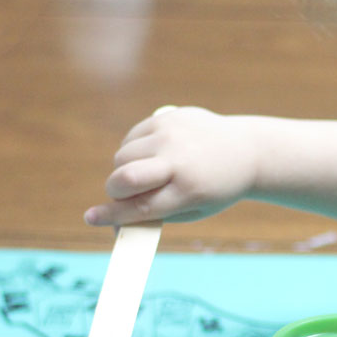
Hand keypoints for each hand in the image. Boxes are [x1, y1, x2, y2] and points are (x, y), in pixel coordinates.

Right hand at [83, 106, 259, 225]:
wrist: (245, 152)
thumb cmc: (214, 189)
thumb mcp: (194, 209)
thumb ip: (156, 213)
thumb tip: (115, 220)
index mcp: (188, 191)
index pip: (141, 206)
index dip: (112, 215)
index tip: (91, 218)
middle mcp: (178, 161)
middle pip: (125, 178)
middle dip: (114, 192)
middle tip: (121, 196)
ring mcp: (171, 135)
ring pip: (122, 156)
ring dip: (123, 171)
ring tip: (146, 175)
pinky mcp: (166, 117)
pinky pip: (131, 138)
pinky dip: (132, 152)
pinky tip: (151, 156)